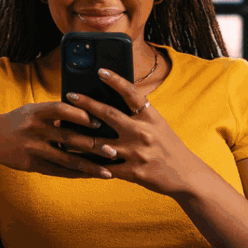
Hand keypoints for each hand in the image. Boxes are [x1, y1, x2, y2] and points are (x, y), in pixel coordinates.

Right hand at [0, 101, 115, 178]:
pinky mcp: (32, 164)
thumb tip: (89, 113)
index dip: (82, 116)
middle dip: (93, 146)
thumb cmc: (20, 120)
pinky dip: (77, 174)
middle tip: (114, 151)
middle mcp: (35, 129)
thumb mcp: (34, 110)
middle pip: (69, 138)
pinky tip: (91, 176)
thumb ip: (57, 113)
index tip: (100, 123)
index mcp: (37, 112)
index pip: (62, 111)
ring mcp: (33, 148)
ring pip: (67, 159)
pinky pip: (58, 171)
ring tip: (108, 172)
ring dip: (90, 166)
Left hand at [63, 68, 201, 196]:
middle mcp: (144, 132)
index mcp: (150, 118)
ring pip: (100, 143)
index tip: (100, 71)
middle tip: (69, 96)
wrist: (186, 176)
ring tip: (61, 129)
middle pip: (109, 115)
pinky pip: (105, 167)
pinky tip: (73, 158)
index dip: (116, 81)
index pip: (132, 94)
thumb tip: (114, 100)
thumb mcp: (158, 125)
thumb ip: (139, 114)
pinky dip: (88, 163)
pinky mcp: (133, 172)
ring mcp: (137, 153)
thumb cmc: (168, 147)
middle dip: (86, 104)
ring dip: (78, 137)